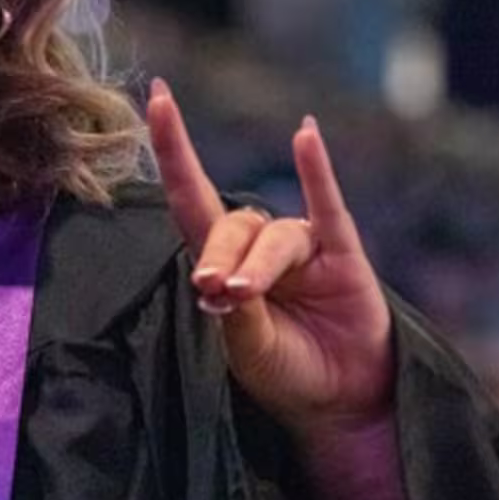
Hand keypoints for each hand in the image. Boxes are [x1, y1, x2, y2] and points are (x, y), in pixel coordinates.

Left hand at [146, 78, 393, 435]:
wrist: (341, 401)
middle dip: (219, 257)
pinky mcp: (343, 255)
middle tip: (214, 289)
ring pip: (272, 239)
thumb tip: (215, 284)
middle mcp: (259, 244)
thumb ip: (235, 315)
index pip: (190, 197)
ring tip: (244, 295)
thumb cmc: (285, 368)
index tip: (156, 98)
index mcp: (223, 262)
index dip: (172, 149)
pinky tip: (305, 136)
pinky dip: (316, 173)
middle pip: (228, 226)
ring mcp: (302, 247)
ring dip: (257, 266)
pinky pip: (328, 208)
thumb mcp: (248, 349)